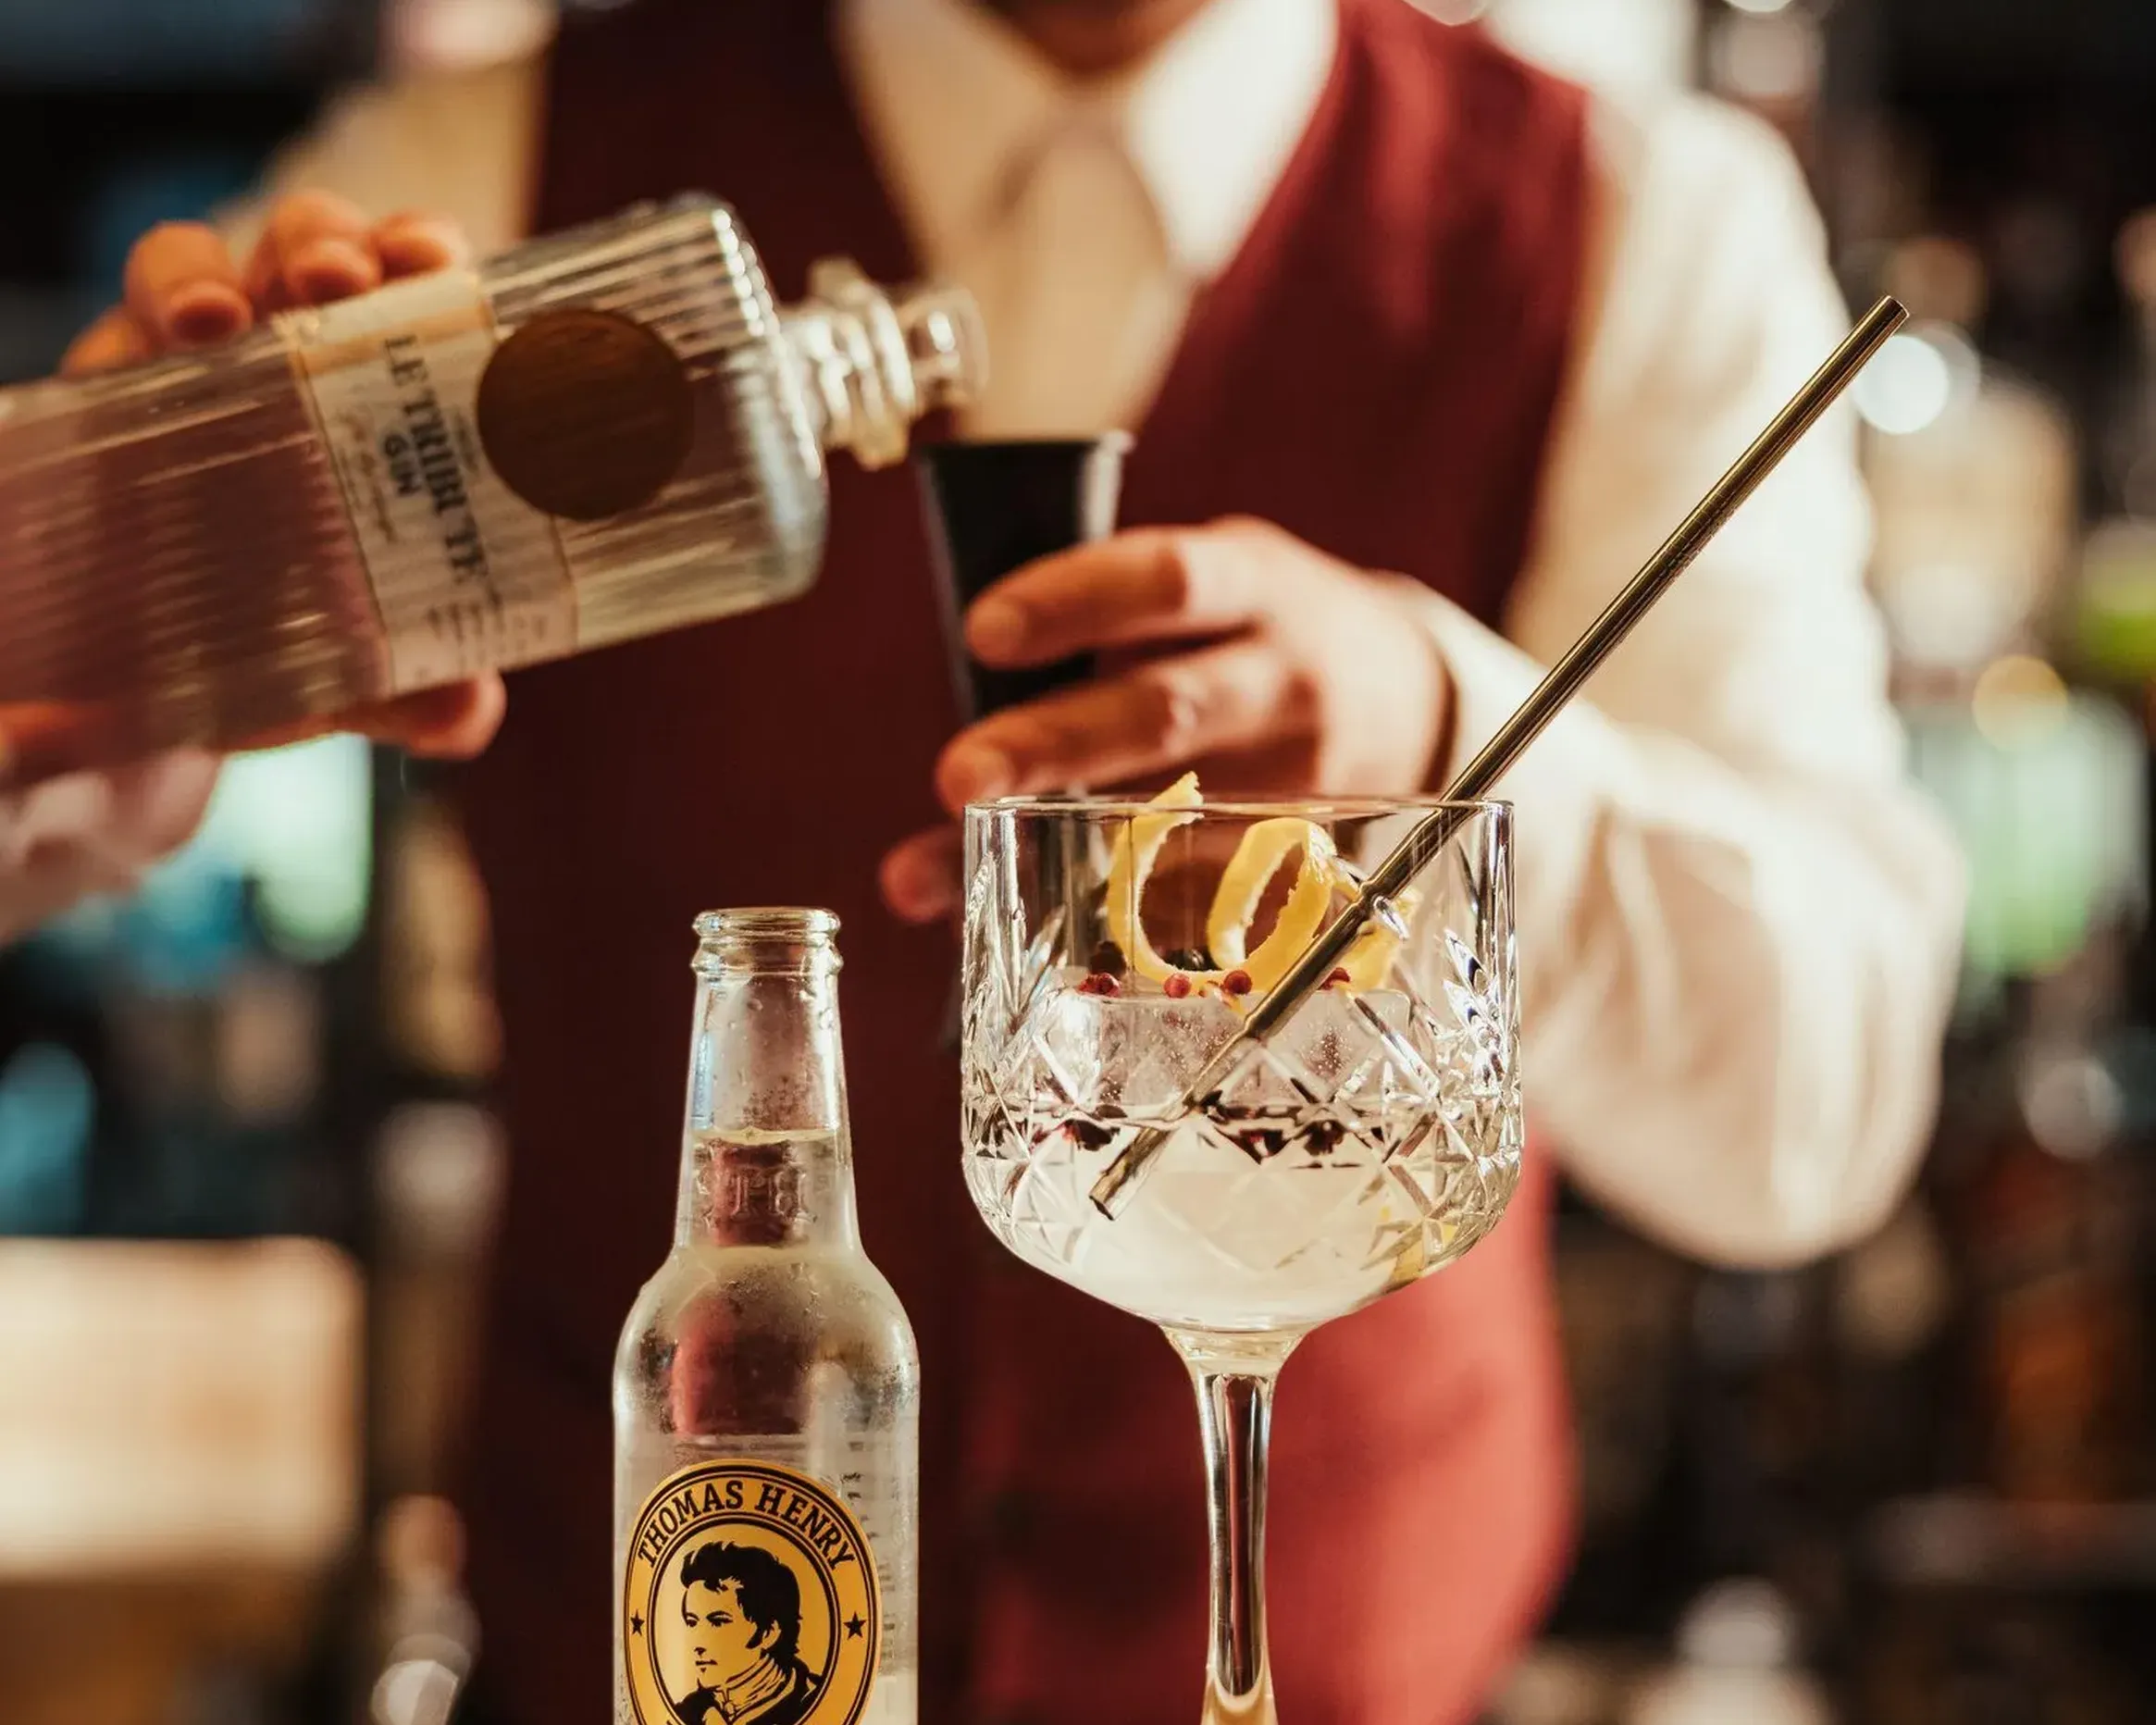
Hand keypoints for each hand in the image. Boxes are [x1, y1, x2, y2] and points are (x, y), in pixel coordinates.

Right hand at [1, 196, 503, 937]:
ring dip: (212, 269)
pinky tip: (165, 342)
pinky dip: (142, 319)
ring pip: (197, 262)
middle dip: (329, 243)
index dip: (424, 256)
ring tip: (221, 316)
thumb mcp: (368, 672)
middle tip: (345, 280)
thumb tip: (465, 713)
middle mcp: (286, 352)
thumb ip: (423, 688)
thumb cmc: (302, 640)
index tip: (443, 269)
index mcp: (380, 387)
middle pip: (311, 246)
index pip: (409, 285)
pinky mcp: (105, 390)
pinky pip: (114, 329)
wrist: (176, 687)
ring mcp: (188, 363)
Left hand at [879, 516, 1450, 921]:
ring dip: (1042, 853)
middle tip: (956, 777)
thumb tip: (965, 677)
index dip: (1077, 601)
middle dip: (1054, 745)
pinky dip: (1090, 913)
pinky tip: (1007, 927)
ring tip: (922, 879)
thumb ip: (1109, 625)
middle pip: (1167, 711)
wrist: (1413, 700)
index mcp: (1258, 586)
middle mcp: (1285, 682)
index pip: (1170, 580)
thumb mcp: (1214, 589)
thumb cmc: (1259, 635)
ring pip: (1169, 822)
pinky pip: (1184, 897)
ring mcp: (1300, 781)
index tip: (983, 631)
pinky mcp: (1297, 863)